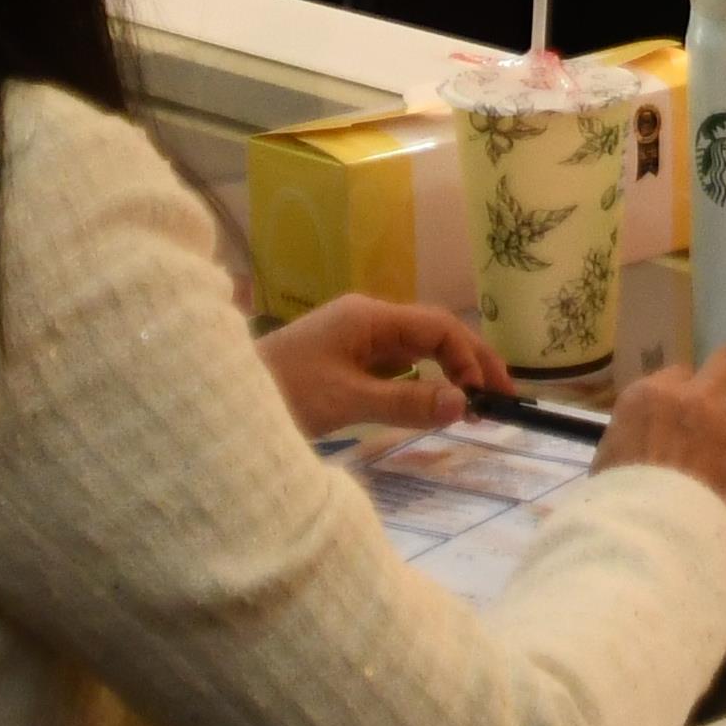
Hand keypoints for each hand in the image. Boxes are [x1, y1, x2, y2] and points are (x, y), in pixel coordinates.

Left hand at [259, 294, 500, 439]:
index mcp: (369, 317)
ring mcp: (356, 341)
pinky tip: (436, 406)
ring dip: (449, 374)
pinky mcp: (346, 362)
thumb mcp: (345, 401)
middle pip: (433, 334)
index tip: (489, 395)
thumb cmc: (280, 393)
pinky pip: (397, 368)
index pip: (437, 326)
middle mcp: (367, 321)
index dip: (470, 357)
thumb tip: (465, 403)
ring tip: (477, 408)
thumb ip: (406, 402)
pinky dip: (423, 384)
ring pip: (417, 352)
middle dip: (470, 363)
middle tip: (503, 400)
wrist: (222, 401)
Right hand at [590, 345, 725, 529]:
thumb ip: (629, 441)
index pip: (676, 372)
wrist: (647, 538)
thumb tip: (639, 446)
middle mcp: (696, 399)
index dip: (686, 387)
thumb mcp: (608, 461)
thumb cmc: (618, 506)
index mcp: (651, 397)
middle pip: (725, 360)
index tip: (688, 406)